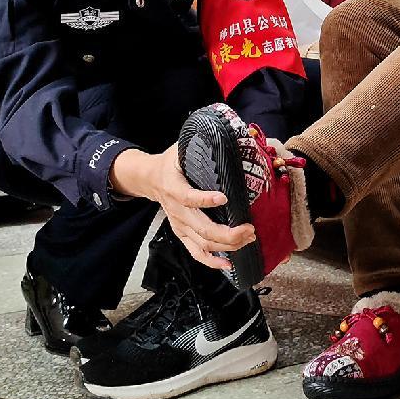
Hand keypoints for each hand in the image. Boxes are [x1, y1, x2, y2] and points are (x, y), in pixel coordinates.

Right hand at [108, 145, 254, 270]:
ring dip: (227, 244)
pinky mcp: (182, 233)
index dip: (204, 199)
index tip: (224, 198)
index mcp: (174, 186)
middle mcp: (176, 209)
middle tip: (250, 228)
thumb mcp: (182, 147)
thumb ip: (203, 144)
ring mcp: (179, 224)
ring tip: (248, 238)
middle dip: (228, 233)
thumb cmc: (172, 162)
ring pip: (202, 243)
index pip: (188, 197)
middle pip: (201, 228)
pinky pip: (196, 253)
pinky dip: (212, 261)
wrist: (150, 178)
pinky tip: (228, 264)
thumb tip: (231, 134)